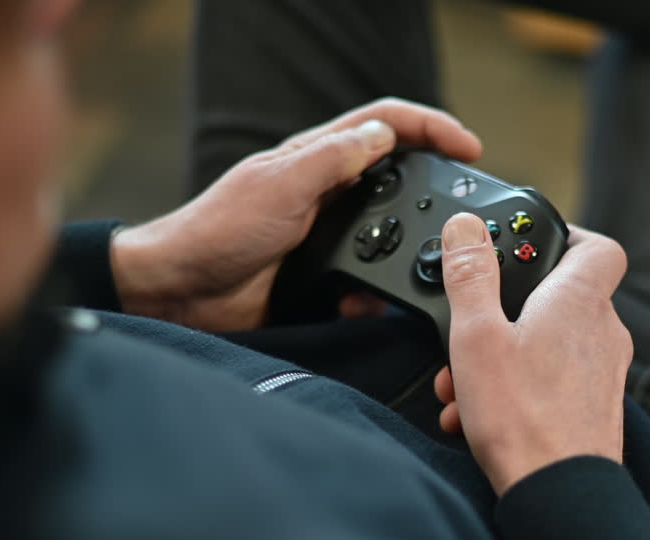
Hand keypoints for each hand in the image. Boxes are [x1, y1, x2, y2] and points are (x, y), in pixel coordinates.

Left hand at [109, 98, 481, 331]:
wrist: (180, 292)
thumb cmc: (215, 230)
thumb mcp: (279, 185)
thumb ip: (332, 160)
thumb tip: (382, 136)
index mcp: (317, 157)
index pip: (386, 125)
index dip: (431, 128)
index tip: (469, 147)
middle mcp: (326, 191)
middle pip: (398, 177)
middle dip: (433, 191)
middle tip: (463, 211)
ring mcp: (326, 234)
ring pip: (389, 236)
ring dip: (406, 252)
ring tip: (420, 267)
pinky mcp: (322, 276)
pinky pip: (368, 283)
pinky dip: (376, 295)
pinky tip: (369, 305)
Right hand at [434, 214, 632, 494]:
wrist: (559, 493)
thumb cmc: (522, 418)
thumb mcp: (476, 336)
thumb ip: (471, 276)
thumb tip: (466, 228)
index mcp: (579, 301)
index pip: (598, 246)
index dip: (566, 238)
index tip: (525, 247)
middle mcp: (602, 332)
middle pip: (557, 298)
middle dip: (505, 313)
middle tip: (469, 333)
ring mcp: (603, 372)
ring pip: (549, 344)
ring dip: (502, 357)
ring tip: (462, 384)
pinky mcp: (595, 407)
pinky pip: (553, 381)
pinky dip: (517, 388)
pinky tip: (478, 415)